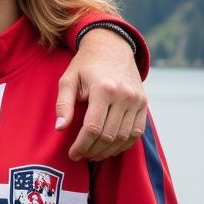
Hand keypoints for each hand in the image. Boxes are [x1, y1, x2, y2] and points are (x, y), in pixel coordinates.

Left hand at [56, 27, 146, 160]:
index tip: (72, 154)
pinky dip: (124, 145)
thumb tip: (60, 128)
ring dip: (108, 151)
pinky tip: (110, 148)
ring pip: (124, 137)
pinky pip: (137, 132)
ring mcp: (137, 101)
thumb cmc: (85, 65)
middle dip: (93, 150)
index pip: (93, 127)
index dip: (82, 145)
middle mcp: (124, 96)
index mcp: (103, 89)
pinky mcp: (144, 104)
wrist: (111, 47)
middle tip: (81, 155)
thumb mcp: (68, 79)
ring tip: (93, 154)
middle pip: (109, 135)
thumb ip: (63, 104)